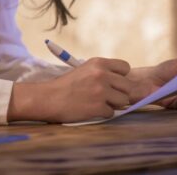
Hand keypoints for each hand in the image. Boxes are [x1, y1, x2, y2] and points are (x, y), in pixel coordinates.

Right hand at [8, 58, 133, 122]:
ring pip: (123, 101)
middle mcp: (102, 75)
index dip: (121, 77)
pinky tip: (91, 109)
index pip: (125, 67)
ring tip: (98, 103)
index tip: (113, 82)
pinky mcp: (98, 107)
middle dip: (120, 93)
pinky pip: (112, 112)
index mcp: (98, 63)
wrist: (49, 98)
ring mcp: (101, 91)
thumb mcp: (85, 70)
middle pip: (127, 86)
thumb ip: (104, 73)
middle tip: (106, 96)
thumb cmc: (66, 85)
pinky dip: (103, 113)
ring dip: (113, 104)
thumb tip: (125, 82)